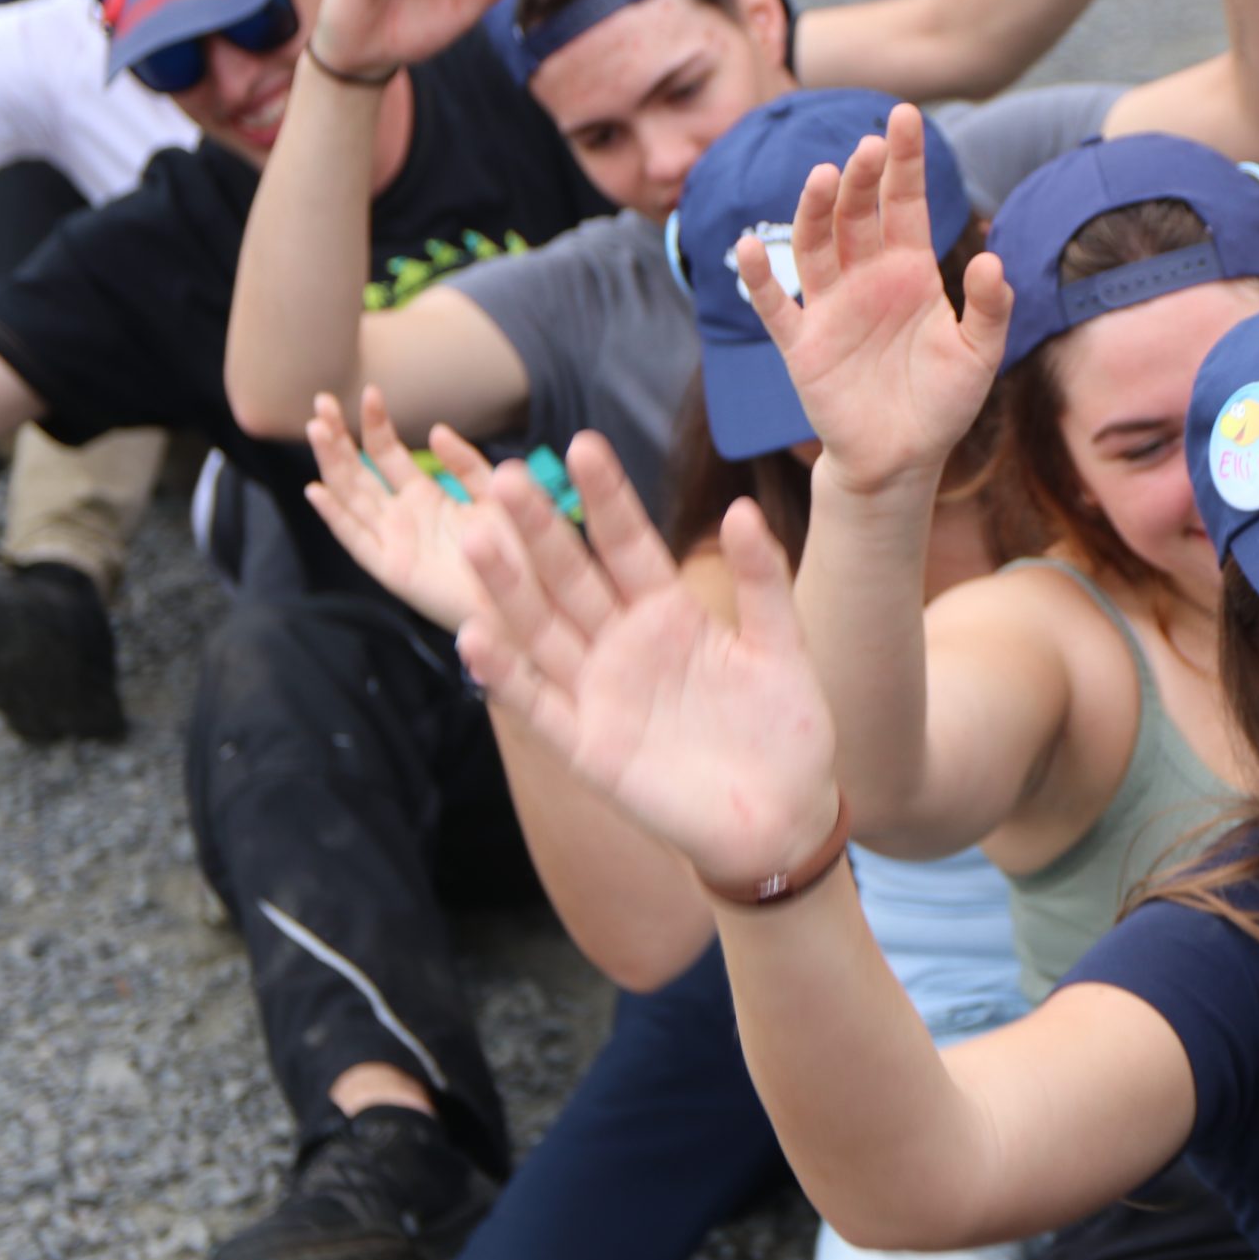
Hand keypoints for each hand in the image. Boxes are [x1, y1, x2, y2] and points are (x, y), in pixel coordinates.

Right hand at [304, 388, 510, 631]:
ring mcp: (396, 543)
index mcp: (428, 499)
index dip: (375, 425)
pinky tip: (317, 490)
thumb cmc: (523, 554)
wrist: (538, 603)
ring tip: (316, 428)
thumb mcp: (497, 496)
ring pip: (352, 498)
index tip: (370, 392)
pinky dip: (336, 517)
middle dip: (338, 438)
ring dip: (332, 464)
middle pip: (359, 472)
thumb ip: (468, 465)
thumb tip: (435, 430)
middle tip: (320, 401)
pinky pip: (358, 541)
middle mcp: (405, 519)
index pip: (387, 454)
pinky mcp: (395, 570)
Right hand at [454, 434, 841, 889]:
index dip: (606, 497)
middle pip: (571, 576)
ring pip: (541, 629)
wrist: (782, 816)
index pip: (627, 543)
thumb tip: (744, 507)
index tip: (583, 443)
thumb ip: (763, 582)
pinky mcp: (586, 745)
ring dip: (506, 588)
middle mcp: (622, 643)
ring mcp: (599, 692)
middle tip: (503, 476)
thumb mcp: (782, 647)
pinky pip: (538, 703)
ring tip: (475, 538)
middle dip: (540, 529)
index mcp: (668, 611)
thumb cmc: (785, 729)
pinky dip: (504, 673)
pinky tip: (473, 635)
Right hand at [736, 103, 1013, 498]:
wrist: (902, 459)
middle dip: (863, 178)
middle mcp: (867, 278)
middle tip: (870, 146)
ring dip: (816, 210)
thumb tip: (992, 260)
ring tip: (826, 177)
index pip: (905, 204)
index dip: (904, 162)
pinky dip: (762, 277)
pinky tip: (751, 247)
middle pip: (858, 214)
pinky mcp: (802, 345)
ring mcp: (830, 308)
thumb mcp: (979, 356)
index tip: (905, 116)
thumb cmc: (942, 403)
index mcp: (910, 272)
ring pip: (816, 245)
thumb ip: (990, 309)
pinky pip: (776, 306)